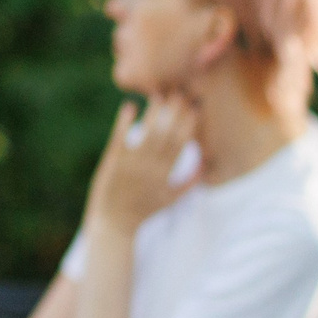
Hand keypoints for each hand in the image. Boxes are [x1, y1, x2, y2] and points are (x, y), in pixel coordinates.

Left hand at [84, 98, 198, 236]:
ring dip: (153, 114)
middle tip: (179, 93)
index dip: (188, 126)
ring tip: (158, 96)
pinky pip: (120, 139)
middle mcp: (150, 171)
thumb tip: (205, 165)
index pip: (181, 146)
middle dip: (173, 114)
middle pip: (166, 136)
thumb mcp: (171, 200)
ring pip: (146, 135)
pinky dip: (124, 122)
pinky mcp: (112, 163)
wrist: (115, 223)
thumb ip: (189, 182)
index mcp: (166, 177)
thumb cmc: (145, 211)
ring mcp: (131, 167)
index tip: (194, 108)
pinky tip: (129, 106)